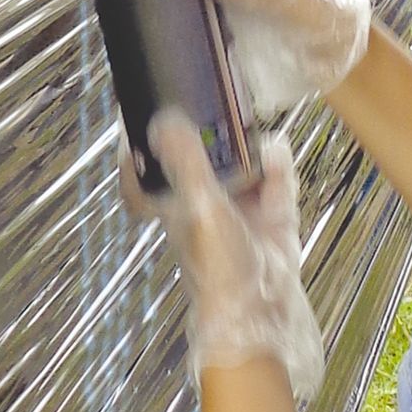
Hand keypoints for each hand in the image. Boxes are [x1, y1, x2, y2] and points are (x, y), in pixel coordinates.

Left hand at [128, 107, 326, 402]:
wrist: (263, 309)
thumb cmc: (219, 268)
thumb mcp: (198, 205)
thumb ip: (185, 160)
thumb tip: (163, 120)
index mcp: (175, 208)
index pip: (143, 181)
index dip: (136, 155)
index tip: (135, 122)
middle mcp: (204, 208)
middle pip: (197, 165)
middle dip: (206, 137)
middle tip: (209, 101)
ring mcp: (241, 213)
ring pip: (239, 170)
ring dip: (244, 147)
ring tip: (245, 115)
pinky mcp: (273, 220)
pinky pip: (275, 184)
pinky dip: (276, 165)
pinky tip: (274, 147)